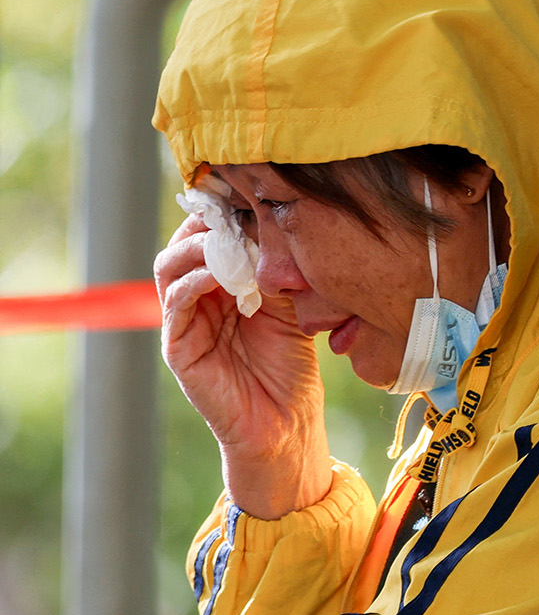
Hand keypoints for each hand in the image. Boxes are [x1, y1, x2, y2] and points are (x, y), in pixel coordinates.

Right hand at [155, 214, 330, 517]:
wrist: (286, 422)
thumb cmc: (291, 365)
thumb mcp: (289, 305)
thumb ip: (275, 269)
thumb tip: (272, 222)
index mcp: (222, 286)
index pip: (208, 236)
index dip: (222, 213)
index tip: (245, 192)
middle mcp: (198, 299)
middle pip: (184, 243)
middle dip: (208, 223)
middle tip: (235, 212)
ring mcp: (184, 323)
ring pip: (171, 267)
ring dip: (199, 248)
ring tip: (229, 241)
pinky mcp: (178, 349)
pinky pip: (175, 304)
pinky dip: (195, 282)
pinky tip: (221, 276)